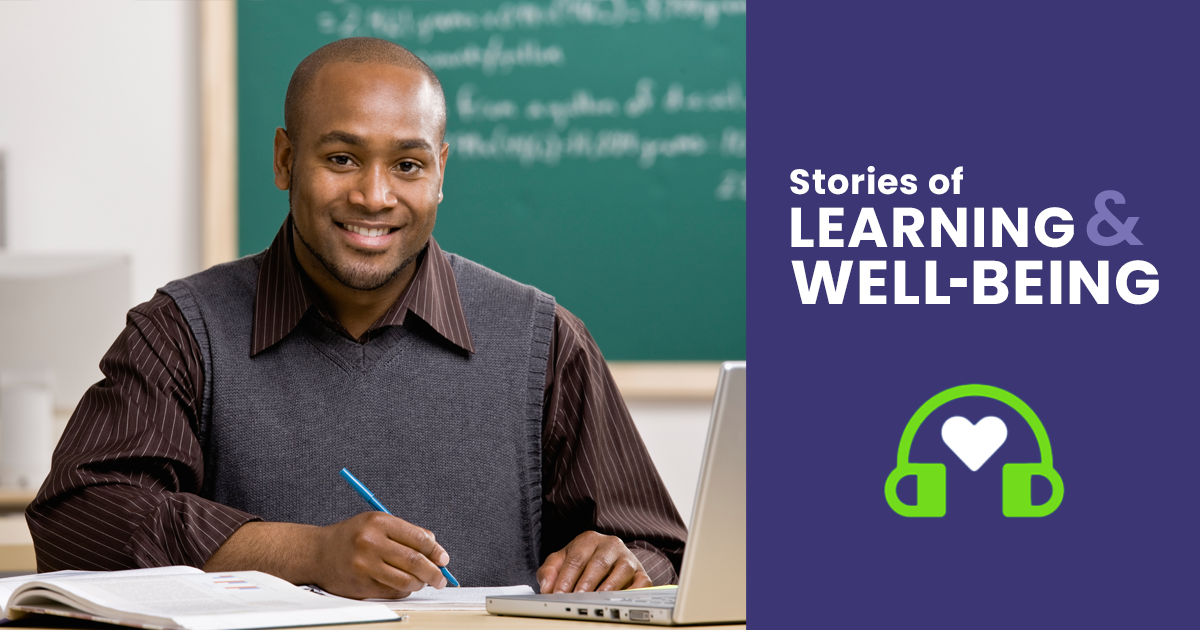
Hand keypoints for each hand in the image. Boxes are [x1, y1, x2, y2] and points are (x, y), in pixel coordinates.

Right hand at [313, 511, 448, 598]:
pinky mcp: (361, 585)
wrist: (318, 553)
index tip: (443, 559)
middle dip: (434, 572)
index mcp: (379, 522)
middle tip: (441, 577)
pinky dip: (403, 590)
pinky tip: (402, 585)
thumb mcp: (377, 523)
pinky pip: (392, 592)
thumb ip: (406, 533)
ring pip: (406, 580)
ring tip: (422, 581)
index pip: (419, 538)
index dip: (436, 551)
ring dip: (419, 584)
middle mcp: (371, 543)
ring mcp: (365, 566)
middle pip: (415, 561)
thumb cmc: (351, 537)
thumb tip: (435, 549)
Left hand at [537, 531, 651, 593]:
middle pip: (599, 563)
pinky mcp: (641, 573)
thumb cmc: (584, 561)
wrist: (611, 560)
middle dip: (586, 583)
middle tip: (576, 598)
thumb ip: (550, 571)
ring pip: (621, 569)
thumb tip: (546, 586)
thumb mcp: (562, 561)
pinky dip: (631, 591)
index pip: (576, 558)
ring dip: (608, 586)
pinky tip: (618, 600)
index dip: (566, 577)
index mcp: (589, 539)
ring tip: (596, 599)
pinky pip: (640, 582)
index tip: (559, 593)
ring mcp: (628, 558)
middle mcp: (610, 545)